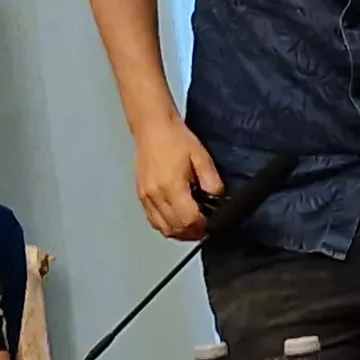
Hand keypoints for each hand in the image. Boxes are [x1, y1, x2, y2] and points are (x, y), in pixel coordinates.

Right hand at [134, 123, 223, 241]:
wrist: (153, 128)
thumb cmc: (176, 139)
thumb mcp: (202, 157)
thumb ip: (212, 181)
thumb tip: (218, 200)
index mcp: (172, 186)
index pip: (188, 220)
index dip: (202, 227)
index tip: (210, 224)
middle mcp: (156, 195)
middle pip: (175, 228)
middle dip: (191, 232)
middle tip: (204, 228)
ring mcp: (146, 197)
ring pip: (162, 228)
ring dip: (178, 232)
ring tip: (191, 226)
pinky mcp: (141, 195)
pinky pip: (153, 220)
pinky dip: (165, 225)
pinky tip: (176, 219)